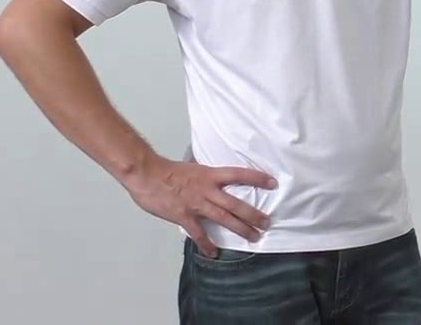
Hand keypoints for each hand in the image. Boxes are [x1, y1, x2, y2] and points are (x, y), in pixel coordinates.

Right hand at [120, 153, 276, 256]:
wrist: (147, 175)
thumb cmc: (168, 170)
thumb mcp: (193, 168)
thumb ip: (205, 176)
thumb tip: (213, 180)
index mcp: (210, 175)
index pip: (239, 174)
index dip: (257, 178)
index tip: (273, 183)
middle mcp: (207, 190)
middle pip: (236, 204)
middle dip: (253, 214)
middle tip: (267, 223)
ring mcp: (197, 204)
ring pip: (224, 218)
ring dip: (240, 229)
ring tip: (254, 237)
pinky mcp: (184, 216)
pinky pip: (199, 233)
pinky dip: (207, 244)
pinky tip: (213, 253)